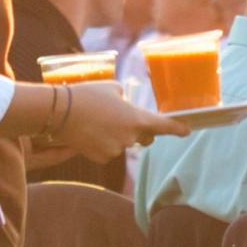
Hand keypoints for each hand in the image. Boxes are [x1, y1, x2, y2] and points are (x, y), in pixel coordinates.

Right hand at [57, 81, 187, 161]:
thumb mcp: (113, 89)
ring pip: (123, 144)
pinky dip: (103, 144)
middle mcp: (130, 138)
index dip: (177, 128)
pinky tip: (90, 133)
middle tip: (124, 119)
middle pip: (143, 137)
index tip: (187, 131)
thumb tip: (125, 108)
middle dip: (140, 131)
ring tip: (97, 122)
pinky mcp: (102, 158)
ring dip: (116, 136)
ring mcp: (116, 150)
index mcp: (136, 118)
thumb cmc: (88, 94)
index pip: (163, 126)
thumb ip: (126, 101)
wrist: (60, 111)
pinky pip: (109, 151)